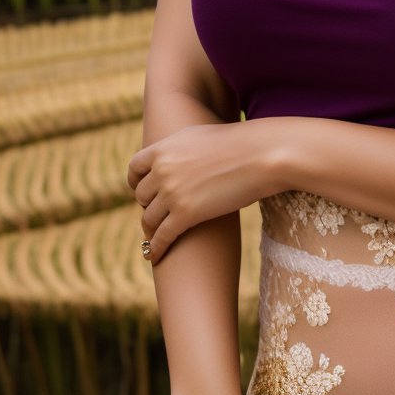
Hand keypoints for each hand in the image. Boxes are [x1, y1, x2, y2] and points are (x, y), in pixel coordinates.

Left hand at [127, 120, 279, 262]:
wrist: (260, 155)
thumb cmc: (238, 144)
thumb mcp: (198, 136)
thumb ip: (178, 148)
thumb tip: (172, 158)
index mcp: (163, 148)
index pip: (135, 168)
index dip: (136, 182)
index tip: (141, 191)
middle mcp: (162, 170)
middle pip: (142, 196)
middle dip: (149, 205)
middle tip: (160, 214)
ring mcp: (172, 193)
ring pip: (149, 219)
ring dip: (152, 229)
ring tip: (157, 237)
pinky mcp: (186, 214)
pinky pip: (162, 236)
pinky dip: (156, 248)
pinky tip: (154, 257)